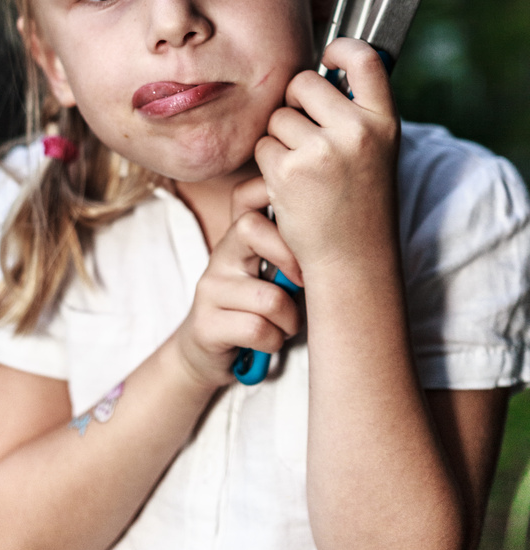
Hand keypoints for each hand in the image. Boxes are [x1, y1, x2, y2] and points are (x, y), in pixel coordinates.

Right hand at [174, 198, 301, 389]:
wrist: (208, 355)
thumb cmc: (257, 311)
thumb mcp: (272, 274)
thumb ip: (292, 250)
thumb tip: (343, 230)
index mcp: (239, 238)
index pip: (247, 195)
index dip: (276, 195)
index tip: (306, 226)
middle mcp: (220, 256)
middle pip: (250, 228)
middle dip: (290, 259)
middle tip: (303, 284)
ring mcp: (210, 289)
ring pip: (269, 297)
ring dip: (289, 320)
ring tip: (286, 324)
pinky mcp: (206, 325)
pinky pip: (258, 329)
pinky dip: (275, 341)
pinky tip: (269, 341)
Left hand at [254, 38, 399, 278]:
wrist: (354, 261)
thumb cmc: (362, 201)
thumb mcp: (377, 150)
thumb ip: (357, 110)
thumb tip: (327, 65)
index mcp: (383, 122)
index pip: (365, 59)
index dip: (341, 48)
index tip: (329, 55)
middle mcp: (356, 131)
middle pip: (303, 82)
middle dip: (295, 103)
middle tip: (308, 134)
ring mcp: (321, 151)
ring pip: (278, 116)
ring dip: (281, 138)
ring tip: (305, 169)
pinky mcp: (289, 171)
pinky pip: (263, 144)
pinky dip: (269, 163)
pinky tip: (291, 186)